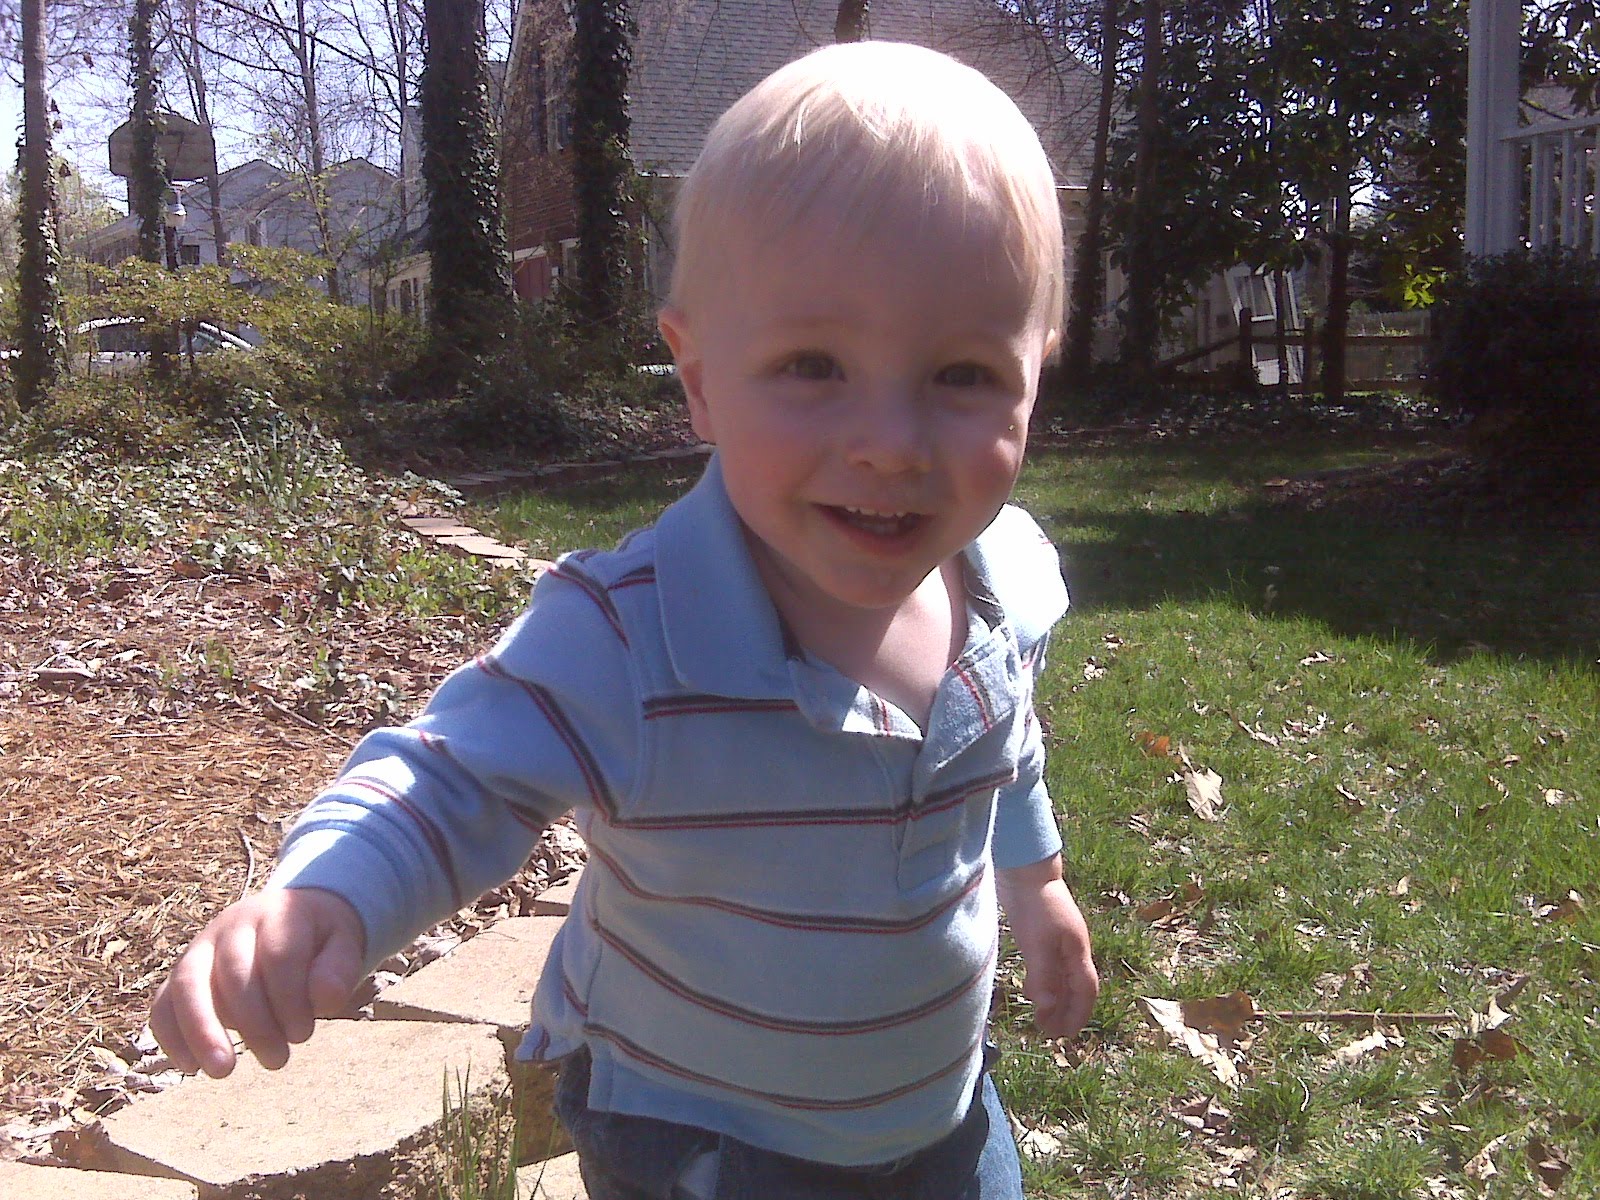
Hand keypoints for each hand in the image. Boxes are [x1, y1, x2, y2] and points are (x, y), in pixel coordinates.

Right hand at [149, 887, 364, 1077]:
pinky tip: (188, 1067)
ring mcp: (202, 945)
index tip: (304, 1035)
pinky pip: (163, 1001)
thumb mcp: (343, 944)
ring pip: (187, 983)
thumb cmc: (319, 940)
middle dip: (255, 1023)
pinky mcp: (183, 971)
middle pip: (233, 972)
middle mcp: (233, 924)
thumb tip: (326, 1000)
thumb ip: (340, 969)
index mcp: (277, 913)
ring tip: (222, 1071)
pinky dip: (169, 1034)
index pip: (280, 956)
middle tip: (278, 1060)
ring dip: (202, 1031)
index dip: (291, 1000)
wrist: (291, 918)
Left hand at [996, 855, 1097, 1038]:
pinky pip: (1049, 967)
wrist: (1025, 870)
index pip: (1086, 991)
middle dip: (1067, 1013)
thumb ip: (1044, 978)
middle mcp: (1072, 948)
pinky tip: (1031, 991)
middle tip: (1051, 1034)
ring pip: (1062, 978)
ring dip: (1055, 1001)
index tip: (1068, 1035)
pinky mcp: (1042, 934)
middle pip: (1076, 988)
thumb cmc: (1035, 906)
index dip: (1079, 1014)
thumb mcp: (1038, 945)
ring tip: (1041, 1020)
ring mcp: (1058, 940)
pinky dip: (1043, 984)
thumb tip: (1049, 1011)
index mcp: (1077, 951)